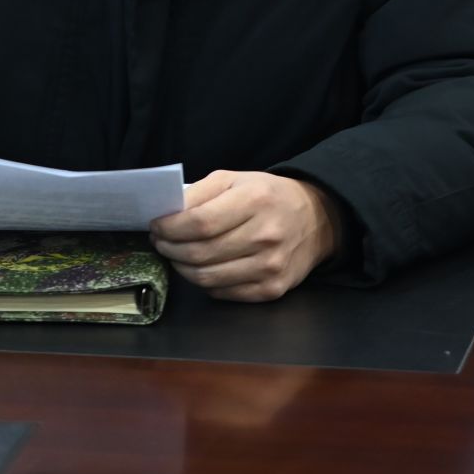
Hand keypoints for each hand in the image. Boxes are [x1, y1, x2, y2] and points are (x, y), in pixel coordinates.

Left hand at [149, 171, 340, 301]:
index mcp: (255, 200)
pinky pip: (223, 293)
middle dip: (170, 248)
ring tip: (177, 255)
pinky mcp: (272, 289)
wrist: (316, 219)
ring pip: (207, 277)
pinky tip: (202, 268)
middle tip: (161, 242)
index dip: (170, 228)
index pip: (200, 223)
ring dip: (182, 268)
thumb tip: (166, 212)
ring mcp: (271, 266)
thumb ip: (200, 192)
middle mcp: (266, 235)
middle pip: (200, 252)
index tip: (157, 226)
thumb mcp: (235, 180)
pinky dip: (205, 283)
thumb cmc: (269, 196)